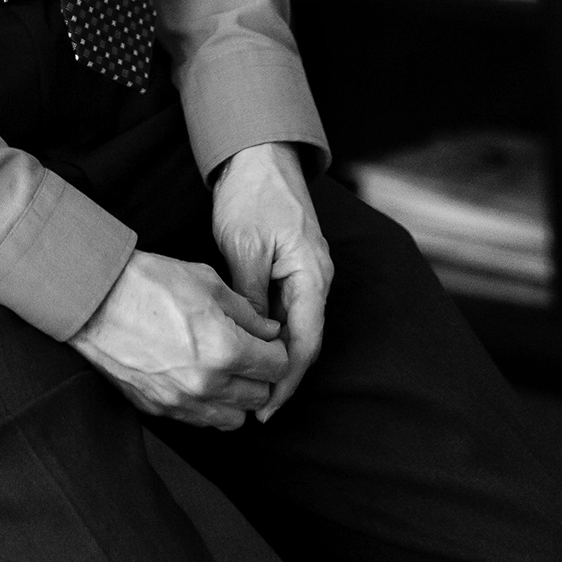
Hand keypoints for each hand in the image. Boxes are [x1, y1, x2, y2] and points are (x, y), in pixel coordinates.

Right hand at [69, 250, 288, 429]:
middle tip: (248, 351)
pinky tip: (201, 380)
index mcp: (226, 349)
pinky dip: (210, 406)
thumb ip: (248, 313)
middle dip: (260, 373)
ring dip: (237, 396)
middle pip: (260, 396)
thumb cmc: (151, 283)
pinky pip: (202, 422)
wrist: (97, 300)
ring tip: (225, 369)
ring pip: (234, 419)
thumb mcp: (208, 282)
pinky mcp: (161, 411)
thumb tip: (270, 332)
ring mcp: (182, 403)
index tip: (267, 339)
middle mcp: (208, 385)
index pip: (277, 367)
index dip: (276, 349)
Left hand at [212, 141, 333, 420]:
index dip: (287, 379)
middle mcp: (317, 277)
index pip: (306, 342)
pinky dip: (273, 332)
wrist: (258, 154)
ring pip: (297, 327)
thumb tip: (252, 338)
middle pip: (306, 340)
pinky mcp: (293, 265)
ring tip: (251, 386)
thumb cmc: (251, 195)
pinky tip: (252, 348)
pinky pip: (288, 308)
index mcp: (312, 274)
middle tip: (256, 408)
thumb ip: (251, 295)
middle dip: (283, 376)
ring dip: (278, 357)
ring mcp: (307, 271)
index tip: (267, 408)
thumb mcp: (243, 247)